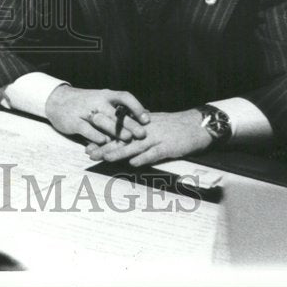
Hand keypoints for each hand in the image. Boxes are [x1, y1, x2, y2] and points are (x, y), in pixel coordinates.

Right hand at [45, 86, 149, 145]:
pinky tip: (103, 141)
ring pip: (102, 119)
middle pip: (115, 112)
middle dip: (129, 122)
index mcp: (106, 96)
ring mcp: (84, 111)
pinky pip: (85, 128)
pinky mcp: (73, 121)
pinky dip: (94, 135)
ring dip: (115, 129)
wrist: (57, 100)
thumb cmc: (86, 103)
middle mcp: (96, 101)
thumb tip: (146, 116)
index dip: (136, 107)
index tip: (146, 119)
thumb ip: (120, 110)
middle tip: (142, 133)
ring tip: (127, 138)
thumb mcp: (102, 101)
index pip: (124, 97)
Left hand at [84, 109, 211, 165]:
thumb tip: (125, 135)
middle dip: (105, 146)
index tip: (89, 144)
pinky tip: (134, 163)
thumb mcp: (154, 123)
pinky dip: (144, 158)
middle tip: (89, 152)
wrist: (197, 124)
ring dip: (119, 152)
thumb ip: (139, 129)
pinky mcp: (168, 147)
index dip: (103, 138)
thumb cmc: (175, 126)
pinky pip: (154, 153)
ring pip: (134, 146)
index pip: (119, 131)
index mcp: (141, 124)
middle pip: (122, 139)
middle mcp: (146, 130)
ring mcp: (157, 138)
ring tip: (105, 157)